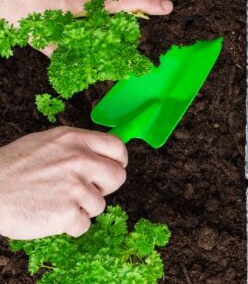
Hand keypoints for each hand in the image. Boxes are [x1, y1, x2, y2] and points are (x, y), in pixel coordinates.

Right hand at [0, 127, 127, 239]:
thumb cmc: (10, 169)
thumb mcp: (44, 144)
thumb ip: (74, 148)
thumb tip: (99, 155)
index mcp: (74, 140)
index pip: (117, 147)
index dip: (118, 161)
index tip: (111, 169)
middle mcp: (79, 160)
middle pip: (117, 177)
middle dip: (104, 187)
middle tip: (82, 191)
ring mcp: (75, 187)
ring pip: (99, 205)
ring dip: (81, 208)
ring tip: (54, 202)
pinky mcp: (68, 212)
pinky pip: (83, 225)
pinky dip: (68, 226)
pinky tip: (49, 215)